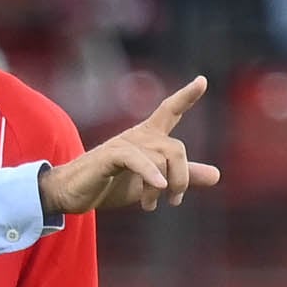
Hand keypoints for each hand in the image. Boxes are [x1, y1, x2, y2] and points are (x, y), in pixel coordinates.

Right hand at [38, 78, 218, 215]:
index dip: (186, 96)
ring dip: (164, 186)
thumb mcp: (153, 183)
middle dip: (183, 177)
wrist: (69, 193)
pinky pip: (139, 160)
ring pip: (162, 158)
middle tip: (174, 201)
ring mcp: (124, 144)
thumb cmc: (109, 185)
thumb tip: (217, 175)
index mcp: (147, 138)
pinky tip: (159, 188)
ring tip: (150, 205)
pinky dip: (151, 175)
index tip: (202, 81)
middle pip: (176, 148)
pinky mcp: (110, 156)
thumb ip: (184, 178)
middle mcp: (138, 136)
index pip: (169, 111)